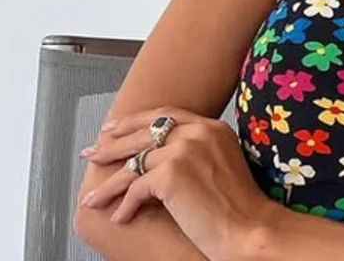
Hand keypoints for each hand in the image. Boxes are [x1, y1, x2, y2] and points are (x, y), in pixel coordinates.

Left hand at [79, 107, 271, 260]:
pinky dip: (126, 206)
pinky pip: (136, 188)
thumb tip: (157, 158)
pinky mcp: (171, 174)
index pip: (165, 115)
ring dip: (109, 184)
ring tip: (93, 196)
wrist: (251, 229)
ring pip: (134, 164)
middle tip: (92, 153)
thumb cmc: (240, 208)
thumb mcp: (222, 165)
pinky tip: (121, 217)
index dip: (134, 122)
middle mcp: (198, 133)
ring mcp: (184, 151)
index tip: (114, 129)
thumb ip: (196, 152)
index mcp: (213, 127)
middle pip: (143, 134)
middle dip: (111, 146)